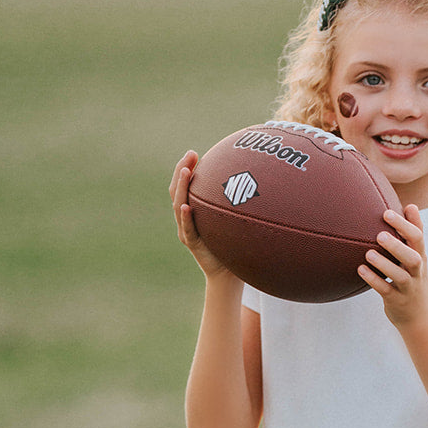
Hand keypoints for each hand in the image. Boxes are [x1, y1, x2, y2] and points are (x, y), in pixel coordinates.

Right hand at [169, 151, 230, 278]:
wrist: (228, 274)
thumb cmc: (232, 245)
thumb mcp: (232, 219)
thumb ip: (232, 202)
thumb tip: (251, 179)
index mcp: (192, 211)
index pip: (184, 185)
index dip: (185, 168)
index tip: (193, 153)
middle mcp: (185, 219)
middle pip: (176, 190)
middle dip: (181, 170)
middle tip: (190, 154)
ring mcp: (186, 231)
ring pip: (178, 206)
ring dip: (181, 187)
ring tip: (187, 171)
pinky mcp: (192, 244)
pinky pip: (187, 228)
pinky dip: (186, 217)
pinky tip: (186, 206)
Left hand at [359, 205, 427, 328]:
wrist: (419, 316)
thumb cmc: (413, 278)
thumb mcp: (417, 256)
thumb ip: (413, 232)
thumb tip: (411, 204)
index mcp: (420, 256)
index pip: (418, 237)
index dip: (405, 224)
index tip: (387, 212)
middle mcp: (416, 272)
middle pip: (413, 257)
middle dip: (398, 246)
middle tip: (380, 234)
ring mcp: (408, 288)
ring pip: (400, 276)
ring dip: (384, 264)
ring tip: (368, 253)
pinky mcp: (397, 301)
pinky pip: (386, 291)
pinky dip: (374, 280)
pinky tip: (360, 270)